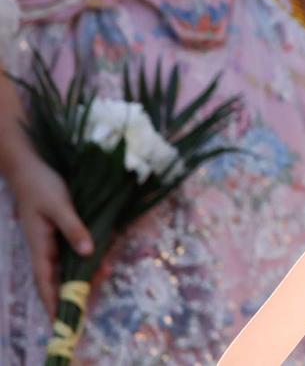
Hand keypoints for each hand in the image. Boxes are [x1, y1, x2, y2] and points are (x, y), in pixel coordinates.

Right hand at [2, 147, 92, 316]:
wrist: (29, 167)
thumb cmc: (42, 186)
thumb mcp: (60, 206)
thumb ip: (74, 228)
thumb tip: (88, 253)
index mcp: (39, 246)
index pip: (45, 282)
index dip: (52, 301)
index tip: (60, 321)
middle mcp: (43, 247)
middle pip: (54, 279)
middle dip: (66, 295)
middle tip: (81, 311)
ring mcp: (48, 239)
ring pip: (62, 266)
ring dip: (74, 278)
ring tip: (90, 291)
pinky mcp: (56, 231)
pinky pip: (67, 251)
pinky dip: (78, 260)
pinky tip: (91, 263)